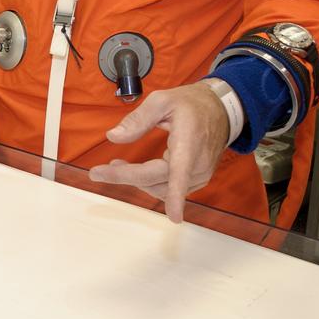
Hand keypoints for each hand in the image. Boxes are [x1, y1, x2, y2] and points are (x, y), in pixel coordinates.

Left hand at [88, 82, 230, 222]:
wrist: (220, 110)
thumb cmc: (191, 104)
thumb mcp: (162, 100)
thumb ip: (137, 119)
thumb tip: (113, 137)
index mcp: (190, 142)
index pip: (181, 173)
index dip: (177, 196)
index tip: (175, 217)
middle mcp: (197, 164)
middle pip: (159, 181)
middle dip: (126, 178)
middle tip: (97, 172)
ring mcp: (199, 175)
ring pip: (162, 189)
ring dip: (136, 180)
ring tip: (115, 165)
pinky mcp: (196, 180)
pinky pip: (169, 189)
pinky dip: (149, 182)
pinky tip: (133, 171)